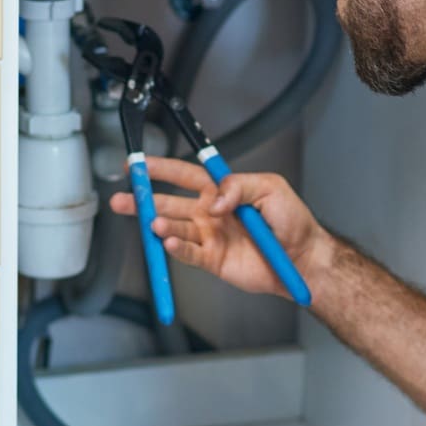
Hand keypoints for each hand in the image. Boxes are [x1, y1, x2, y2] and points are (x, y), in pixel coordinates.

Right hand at [110, 156, 330, 298]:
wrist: (302, 259)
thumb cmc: (292, 222)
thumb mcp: (271, 189)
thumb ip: (239, 186)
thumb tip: (214, 199)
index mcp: (221, 191)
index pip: (184, 175)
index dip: (161, 169)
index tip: (139, 165)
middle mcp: (209, 213)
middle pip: (169, 203)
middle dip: (144, 200)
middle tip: (123, 199)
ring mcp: (209, 237)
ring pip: (175, 227)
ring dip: (161, 224)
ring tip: (153, 223)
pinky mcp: (212, 260)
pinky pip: (188, 252)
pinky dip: (176, 248)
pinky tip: (167, 242)